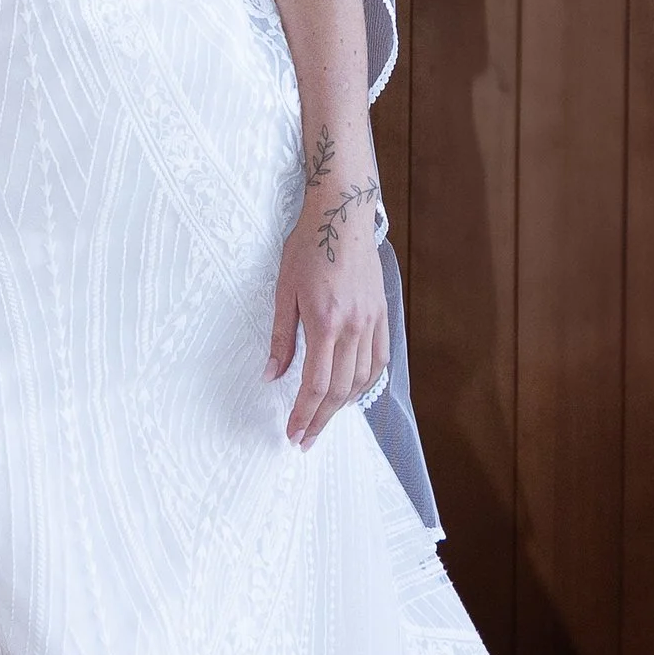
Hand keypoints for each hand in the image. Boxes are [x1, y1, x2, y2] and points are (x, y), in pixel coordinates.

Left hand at [266, 154, 387, 450]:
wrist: (342, 214)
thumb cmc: (308, 247)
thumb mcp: (283, 290)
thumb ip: (280, 337)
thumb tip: (272, 375)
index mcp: (325, 322)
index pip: (315, 384)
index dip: (304, 414)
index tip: (293, 434)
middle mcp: (353, 326)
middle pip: (339, 390)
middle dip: (321, 420)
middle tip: (305, 440)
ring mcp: (371, 320)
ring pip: (362, 379)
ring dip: (343, 406)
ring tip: (325, 421)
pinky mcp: (381, 313)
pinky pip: (378, 359)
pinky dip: (366, 382)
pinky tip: (352, 393)